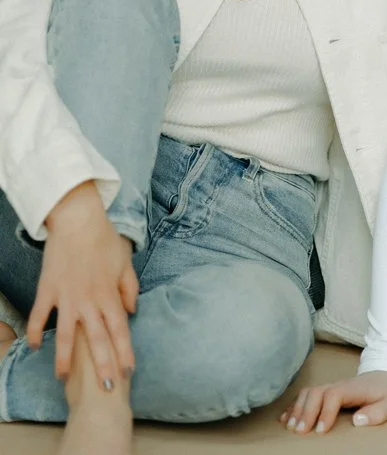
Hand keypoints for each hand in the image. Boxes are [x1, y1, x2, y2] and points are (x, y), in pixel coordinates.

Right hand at [27, 181, 138, 388]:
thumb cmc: (104, 239)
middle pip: (97, 339)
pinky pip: (39, 316)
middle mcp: (89, 300)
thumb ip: (129, 287)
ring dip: (64, 359)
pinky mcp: (48, 290)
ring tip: (64, 378)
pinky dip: (34, 331)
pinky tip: (33, 347)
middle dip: (102, 365)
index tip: (128, 372)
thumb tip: (132, 311)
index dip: (125, 352)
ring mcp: (66, 297)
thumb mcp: (125, 261)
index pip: (120, 330)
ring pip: (65, 336)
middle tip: (106, 389)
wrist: (78, 220)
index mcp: (109, 294)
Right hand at [280, 371, 386, 434]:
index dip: (325, 412)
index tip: (321, 431)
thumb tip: (357, 421)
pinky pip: (308, 395)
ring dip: (298, 408)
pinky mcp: (329, 391)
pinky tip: (286, 417)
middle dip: (305, 411)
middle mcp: (340, 385)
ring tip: (290, 427)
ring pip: (309, 392)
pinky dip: (295, 405)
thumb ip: (378, 413)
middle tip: (299, 432)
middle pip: (316, 392)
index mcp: (354, 388)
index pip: (334, 395)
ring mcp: (333, 386)